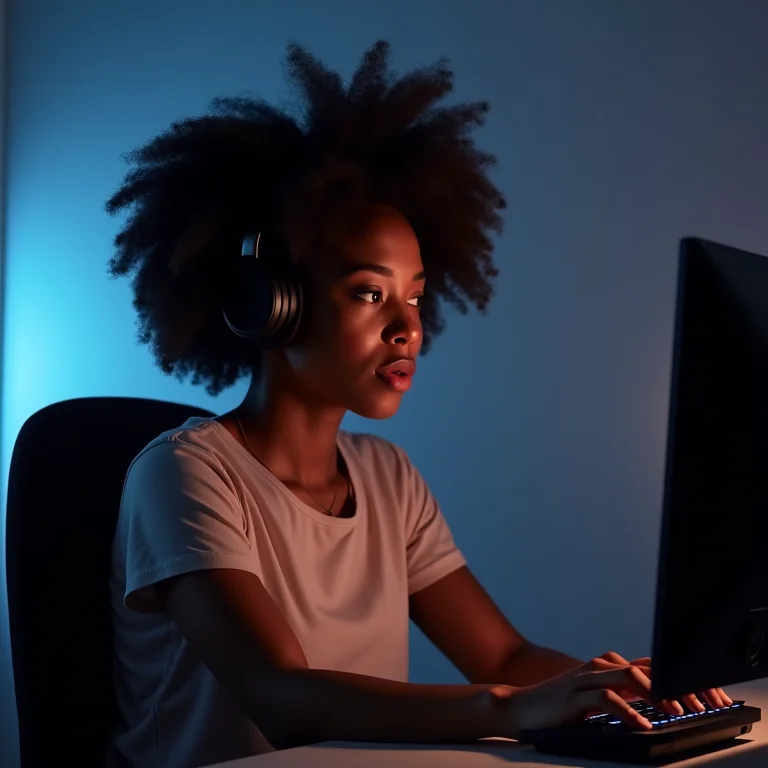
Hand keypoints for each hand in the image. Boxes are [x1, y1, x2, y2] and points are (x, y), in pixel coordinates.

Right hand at [500, 651, 731, 735]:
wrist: (521, 706)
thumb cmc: (562, 707)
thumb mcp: (600, 697)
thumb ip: (626, 693)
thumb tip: (663, 701)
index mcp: (610, 666)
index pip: (654, 666)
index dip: (682, 679)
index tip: (708, 696)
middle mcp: (601, 667)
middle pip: (648, 668)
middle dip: (677, 685)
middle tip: (702, 705)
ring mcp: (587, 679)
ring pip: (630, 677)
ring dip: (657, 695)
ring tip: (677, 713)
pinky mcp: (575, 696)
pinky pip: (606, 699)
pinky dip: (628, 711)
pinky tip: (642, 725)